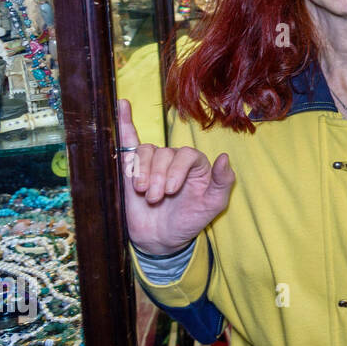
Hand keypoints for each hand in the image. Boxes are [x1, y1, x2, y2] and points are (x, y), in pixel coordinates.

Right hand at [118, 98, 234, 255]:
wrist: (162, 238)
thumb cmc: (190, 220)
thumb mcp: (213, 205)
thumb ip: (223, 181)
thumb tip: (224, 157)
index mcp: (196, 164)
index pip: (186, 154)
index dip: (176, 170)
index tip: (170, 190)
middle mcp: (175, 159)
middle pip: (164, 154)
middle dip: (158, 177)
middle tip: (156, 199)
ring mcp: (153, 162)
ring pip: (146, 151)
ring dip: (142, 171)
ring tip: (143, 192)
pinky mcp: (133, 167)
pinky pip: (129, 141)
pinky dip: (124, 123)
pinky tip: (122, 106)